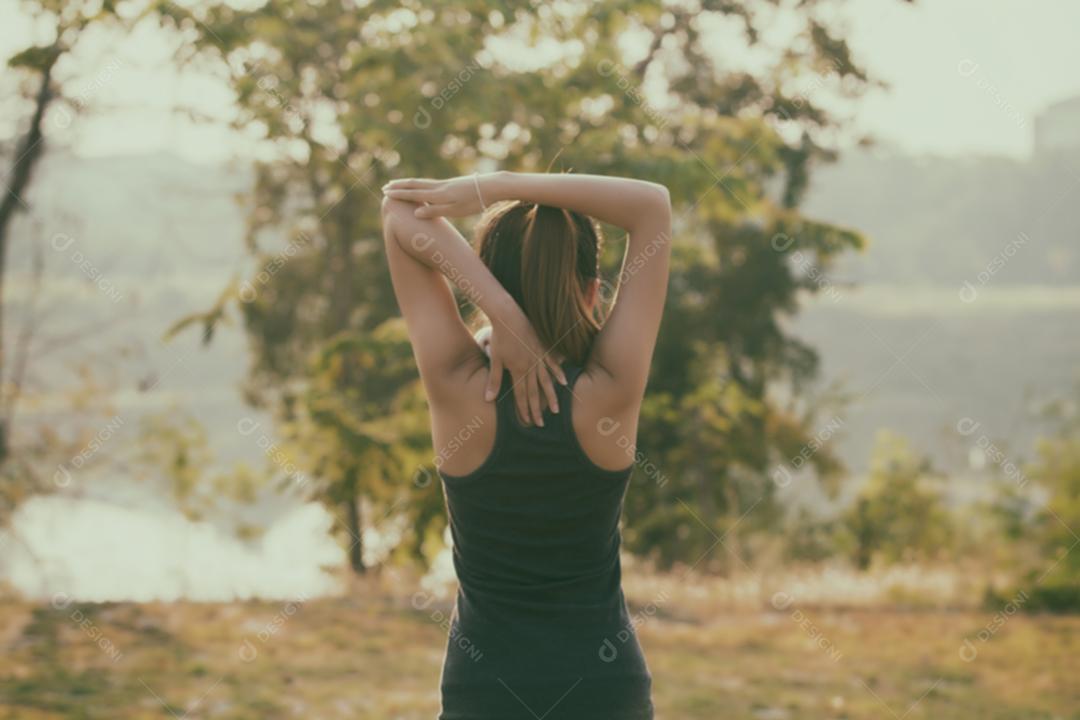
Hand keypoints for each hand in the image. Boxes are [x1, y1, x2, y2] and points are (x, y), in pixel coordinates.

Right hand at [382, 174, 494, 218]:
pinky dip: (420, 184)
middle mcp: (439, 187)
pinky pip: (430, 183)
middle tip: (386, 186)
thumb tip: (415, 212)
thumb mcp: (455, 211)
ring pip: (422, 182)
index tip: (386, 193)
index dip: (399, 194)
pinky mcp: (452, 184)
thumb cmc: (474, 201)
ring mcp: (446, 184)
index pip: (413, 194)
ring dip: (408, 184)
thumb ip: (435, 211)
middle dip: (400, 186)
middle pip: (415, 184)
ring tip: (399, 184)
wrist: (491, 186)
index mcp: (438, 195)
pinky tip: (421, 187)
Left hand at [485, 300, 567, 426]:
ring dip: (550, 396)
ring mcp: (539, 357)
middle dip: (536, 409)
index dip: (524, 409)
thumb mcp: (495, 359)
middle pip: (534, 392)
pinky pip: (553, 364)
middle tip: (540, 423)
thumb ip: (494, 380)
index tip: (527, 422)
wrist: (509, 315)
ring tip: (555, 409)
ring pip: (546, 381)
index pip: (521, 395)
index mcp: (518, 370)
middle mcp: (530, 366)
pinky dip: (558, 373)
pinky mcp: (543, 348)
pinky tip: (563, 382)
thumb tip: (488, 399)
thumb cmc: (499, 337)